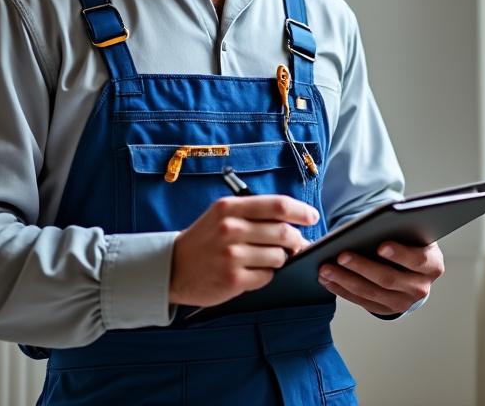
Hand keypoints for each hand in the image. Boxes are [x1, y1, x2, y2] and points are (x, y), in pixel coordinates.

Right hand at [168, 195, 317, 306]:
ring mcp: (231, 255)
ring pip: (279, 256)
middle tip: (295, 245)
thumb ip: (256, 215)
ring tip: (264, 259)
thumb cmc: (205, 240)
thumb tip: (295, 224)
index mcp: (230, 208)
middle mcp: (230, 228)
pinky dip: (265, 275)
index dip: (301, 211)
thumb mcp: (223, 216)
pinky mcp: (232, 279)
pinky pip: (267, 276)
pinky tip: (251, 272)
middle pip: (283, 233)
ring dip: (279, 259)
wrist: (172, 268)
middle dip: (295, 240)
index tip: (312, 217)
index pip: (278, 205)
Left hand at [317, 241, 444, 315]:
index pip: (417, 260)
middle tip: (341, 255)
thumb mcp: (413, 234)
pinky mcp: (384, 310)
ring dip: (345, 280)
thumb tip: (373, 224)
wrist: (414, 269)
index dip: (400, 254)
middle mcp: (420, 288)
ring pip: (371, 292)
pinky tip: (327, 279)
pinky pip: (360, 301)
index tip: (381, 246)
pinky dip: (341, 290)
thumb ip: (401, 229)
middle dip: (362, 267)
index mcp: (432, 265)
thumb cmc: (411, 243)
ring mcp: (402, 302)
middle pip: (389, 279)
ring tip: (326, 268)